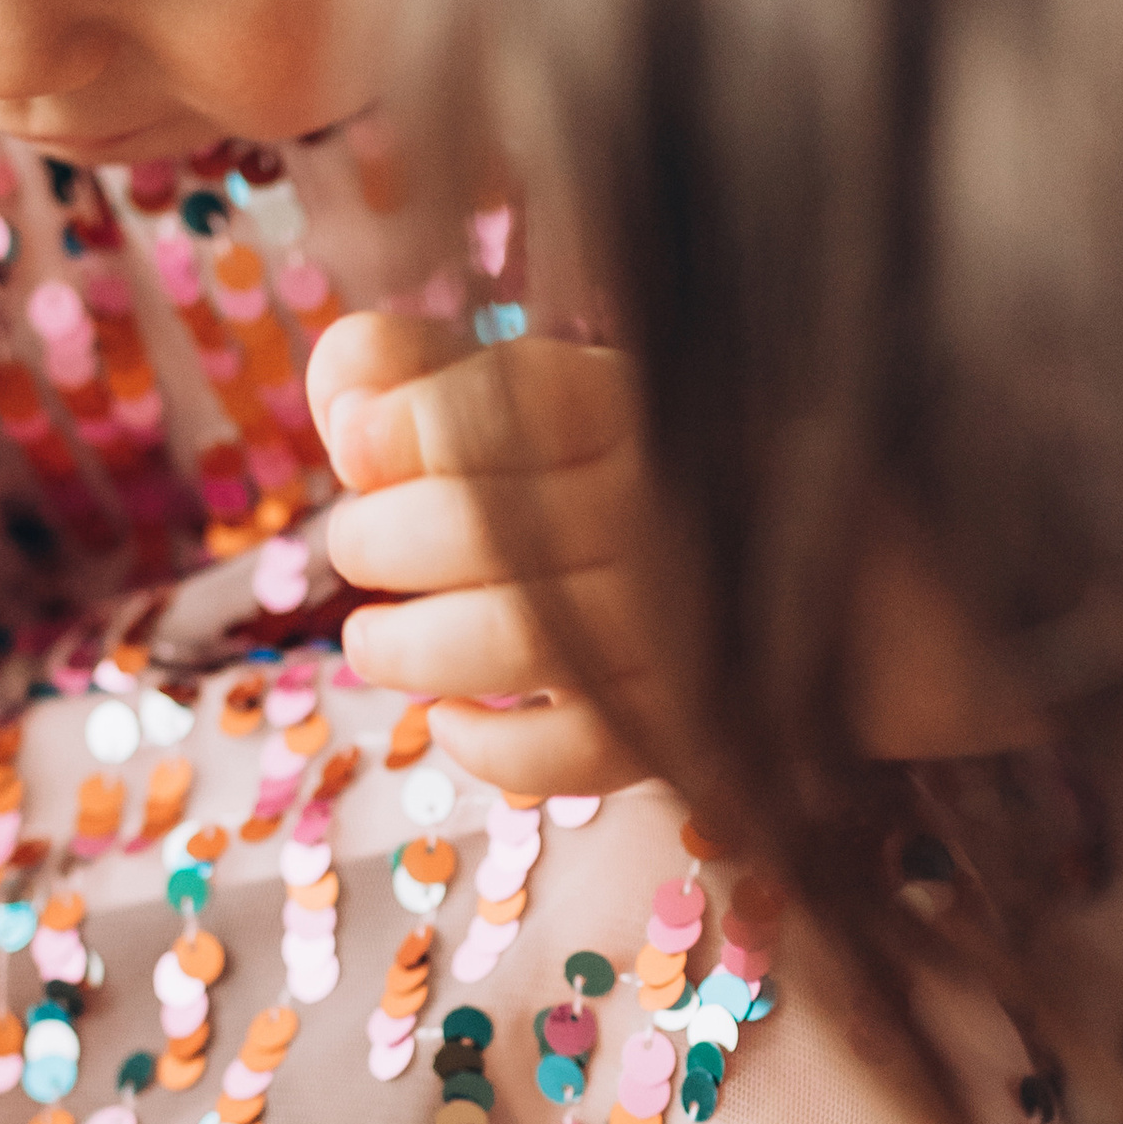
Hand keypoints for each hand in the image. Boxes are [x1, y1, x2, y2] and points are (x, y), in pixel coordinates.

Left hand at [312, 312, 661, 799]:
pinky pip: (575, 752)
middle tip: (358, 547)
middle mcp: (673, 509)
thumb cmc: (611, 473)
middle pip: (488, 524)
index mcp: (644, 407)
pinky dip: (488, 746)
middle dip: (381, 538)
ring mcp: (686, 624)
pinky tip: (449, 717)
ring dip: (408, 649)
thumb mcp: (532, 394)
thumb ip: (420, 371)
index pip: (516, 399)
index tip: (353, 444)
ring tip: (369, 641)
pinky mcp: (686, 723)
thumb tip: (343, 408)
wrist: (779, 572)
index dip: (411, 422)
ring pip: (518, 641)